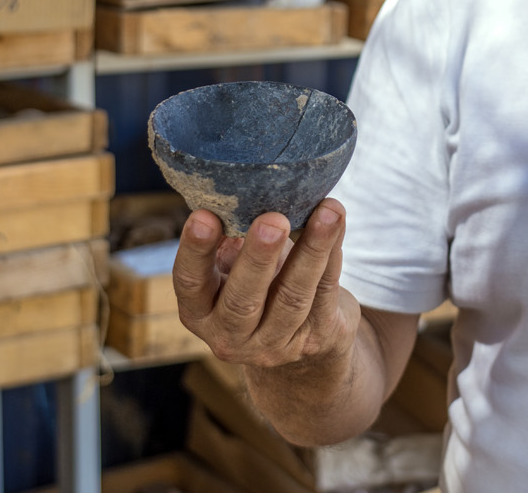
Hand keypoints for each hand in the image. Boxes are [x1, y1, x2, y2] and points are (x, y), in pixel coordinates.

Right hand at [172, 199, 361, 370]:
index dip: (195, 251)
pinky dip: (333, 254)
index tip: (204, 215)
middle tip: (273, 220)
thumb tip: (242, 182)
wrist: (302, 335)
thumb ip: (233, 235)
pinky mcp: (315, 339)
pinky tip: (337, 224)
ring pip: (293, 297)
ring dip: (312, 250)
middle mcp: (230, 335)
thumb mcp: (236, 265)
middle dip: (259, 257)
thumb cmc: (261, 284)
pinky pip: (325, 292)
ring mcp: (274, 344)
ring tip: (326, 212)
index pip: (190, 283)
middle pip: (243, 299)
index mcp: (200, 312)